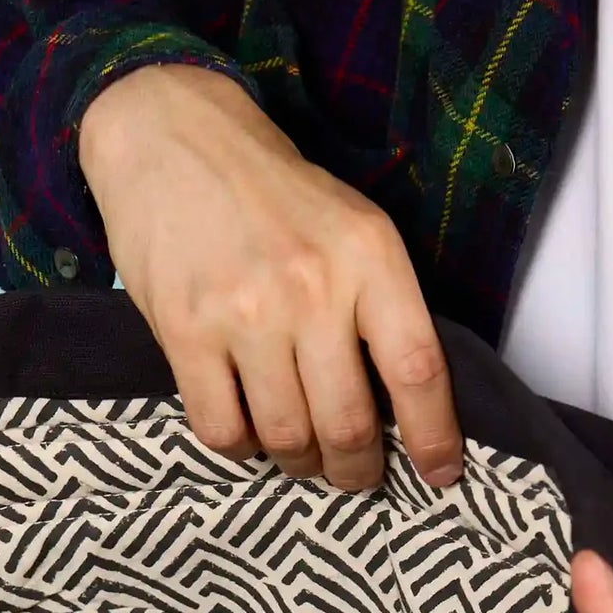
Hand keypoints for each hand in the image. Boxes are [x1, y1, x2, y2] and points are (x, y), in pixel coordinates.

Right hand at [77, 64, 463, 491]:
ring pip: (288, 437)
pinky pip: (222, 430)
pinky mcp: (184, 331)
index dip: (433, 438)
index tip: (440, 476)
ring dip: (299, 464)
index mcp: (369, 256)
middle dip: (357, 471)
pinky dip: (241, 448)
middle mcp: (312, 287)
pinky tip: (247, 429)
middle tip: (354, 475)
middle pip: (350, 423)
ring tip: (301, 455)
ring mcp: (245, 312)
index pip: (417, 370)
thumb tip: (403, 406)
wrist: (171, 136)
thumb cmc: (272, 194)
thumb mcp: (351, 227)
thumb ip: (379, 303)